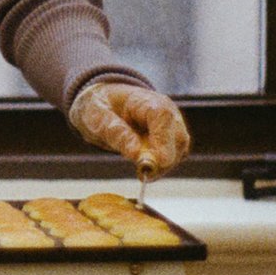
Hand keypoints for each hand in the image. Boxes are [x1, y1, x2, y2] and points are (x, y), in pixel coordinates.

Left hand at [69, 80, 191, 179]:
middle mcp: (166, 111)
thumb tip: (136, 154)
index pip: (163, 117)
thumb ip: (115, 132)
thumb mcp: (96, 116)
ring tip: (141, 171)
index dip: (164, 140)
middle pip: (177, 137)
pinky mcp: (172, 139)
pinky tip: (145, 169)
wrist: (104, 105)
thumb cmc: (99, 107)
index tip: (158, 162)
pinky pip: (174, 156)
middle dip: (163, 159)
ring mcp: (172, 125)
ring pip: (179, 150)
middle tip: (143, 174)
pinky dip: (162, 167)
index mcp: (146, 101)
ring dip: (162, 165)